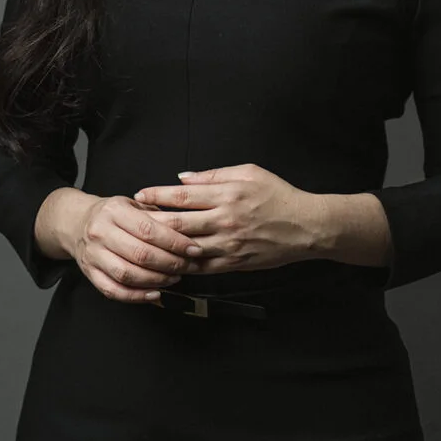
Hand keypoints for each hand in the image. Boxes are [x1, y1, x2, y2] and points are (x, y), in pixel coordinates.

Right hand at [61, 191, 205, 302]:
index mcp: (114, 211)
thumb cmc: (113, 215)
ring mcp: (93, 255)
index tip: (193, 249)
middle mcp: (100, 232)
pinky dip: (136, 296)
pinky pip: (113, 290)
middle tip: (188, 266)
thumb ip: (157, 215)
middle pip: (140, 254)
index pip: (148, 229)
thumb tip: (189, 230)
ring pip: (127, 274)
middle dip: (170, 263)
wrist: (78, 223)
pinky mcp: (89, 273)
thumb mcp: (133, 204)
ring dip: (156, 280)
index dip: (174, 242)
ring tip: (174, 278)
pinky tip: (155, 293)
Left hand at [132, 163, 325, 275]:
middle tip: (134, 220)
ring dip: (162, 246)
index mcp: (227, 195)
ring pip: (185, 249)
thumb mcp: (248, 172)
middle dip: (151, 222)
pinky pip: (201, 267)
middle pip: (177, 224)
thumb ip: (213, 175)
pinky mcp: (233, 263)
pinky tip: (168, 260)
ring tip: (144, 241)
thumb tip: (183, 179)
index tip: (140, 195)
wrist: (306, 226)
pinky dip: (182, 265)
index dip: (157, 196)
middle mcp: (224, 221)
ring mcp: (228, 245)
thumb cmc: (278, 195)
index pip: (182, 196)